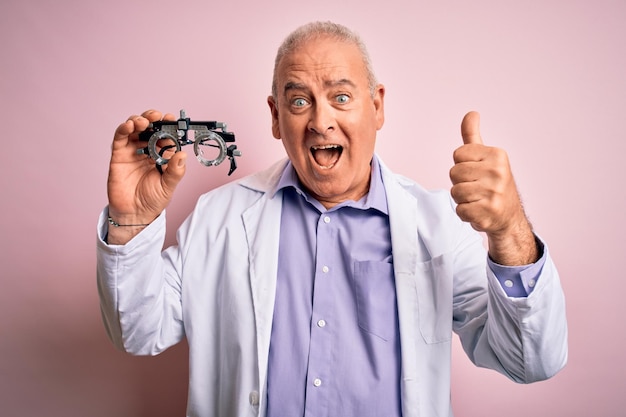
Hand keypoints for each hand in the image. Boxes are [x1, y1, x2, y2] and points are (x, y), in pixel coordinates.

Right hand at [106, 110, 186, 243]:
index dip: (169, 126)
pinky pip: (120, 137)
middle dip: (154, 119)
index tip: (172, 120)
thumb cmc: (153, 200)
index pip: (166, 135)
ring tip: (144, 121)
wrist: (134, 214)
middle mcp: (148, 149)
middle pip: (150, 127)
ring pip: (135, 129)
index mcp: (163, 155)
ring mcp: (133, 150)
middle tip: (158, 116)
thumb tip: (183, 154)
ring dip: (139, 120)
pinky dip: (124, 129)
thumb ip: (175, 171)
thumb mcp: (168, 186)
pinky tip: (129, 126)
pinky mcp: (119, 154)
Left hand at [450, 111, 536, 264]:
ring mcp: (494, 193)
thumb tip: (471, 113)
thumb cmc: (492, 184)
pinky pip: (459, 210)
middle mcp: (498, 172)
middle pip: (454, 173)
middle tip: (477, 188)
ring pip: (455, 192)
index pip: (457, 154)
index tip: (476, 171)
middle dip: (460, 182)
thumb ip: (473, 136)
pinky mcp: (488, 212)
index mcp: (497, 155)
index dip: (462, 164)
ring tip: (478, 199)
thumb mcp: (485, 157)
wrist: (508, 216)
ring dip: (462, 199)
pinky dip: (465, 213)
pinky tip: (479, 211)